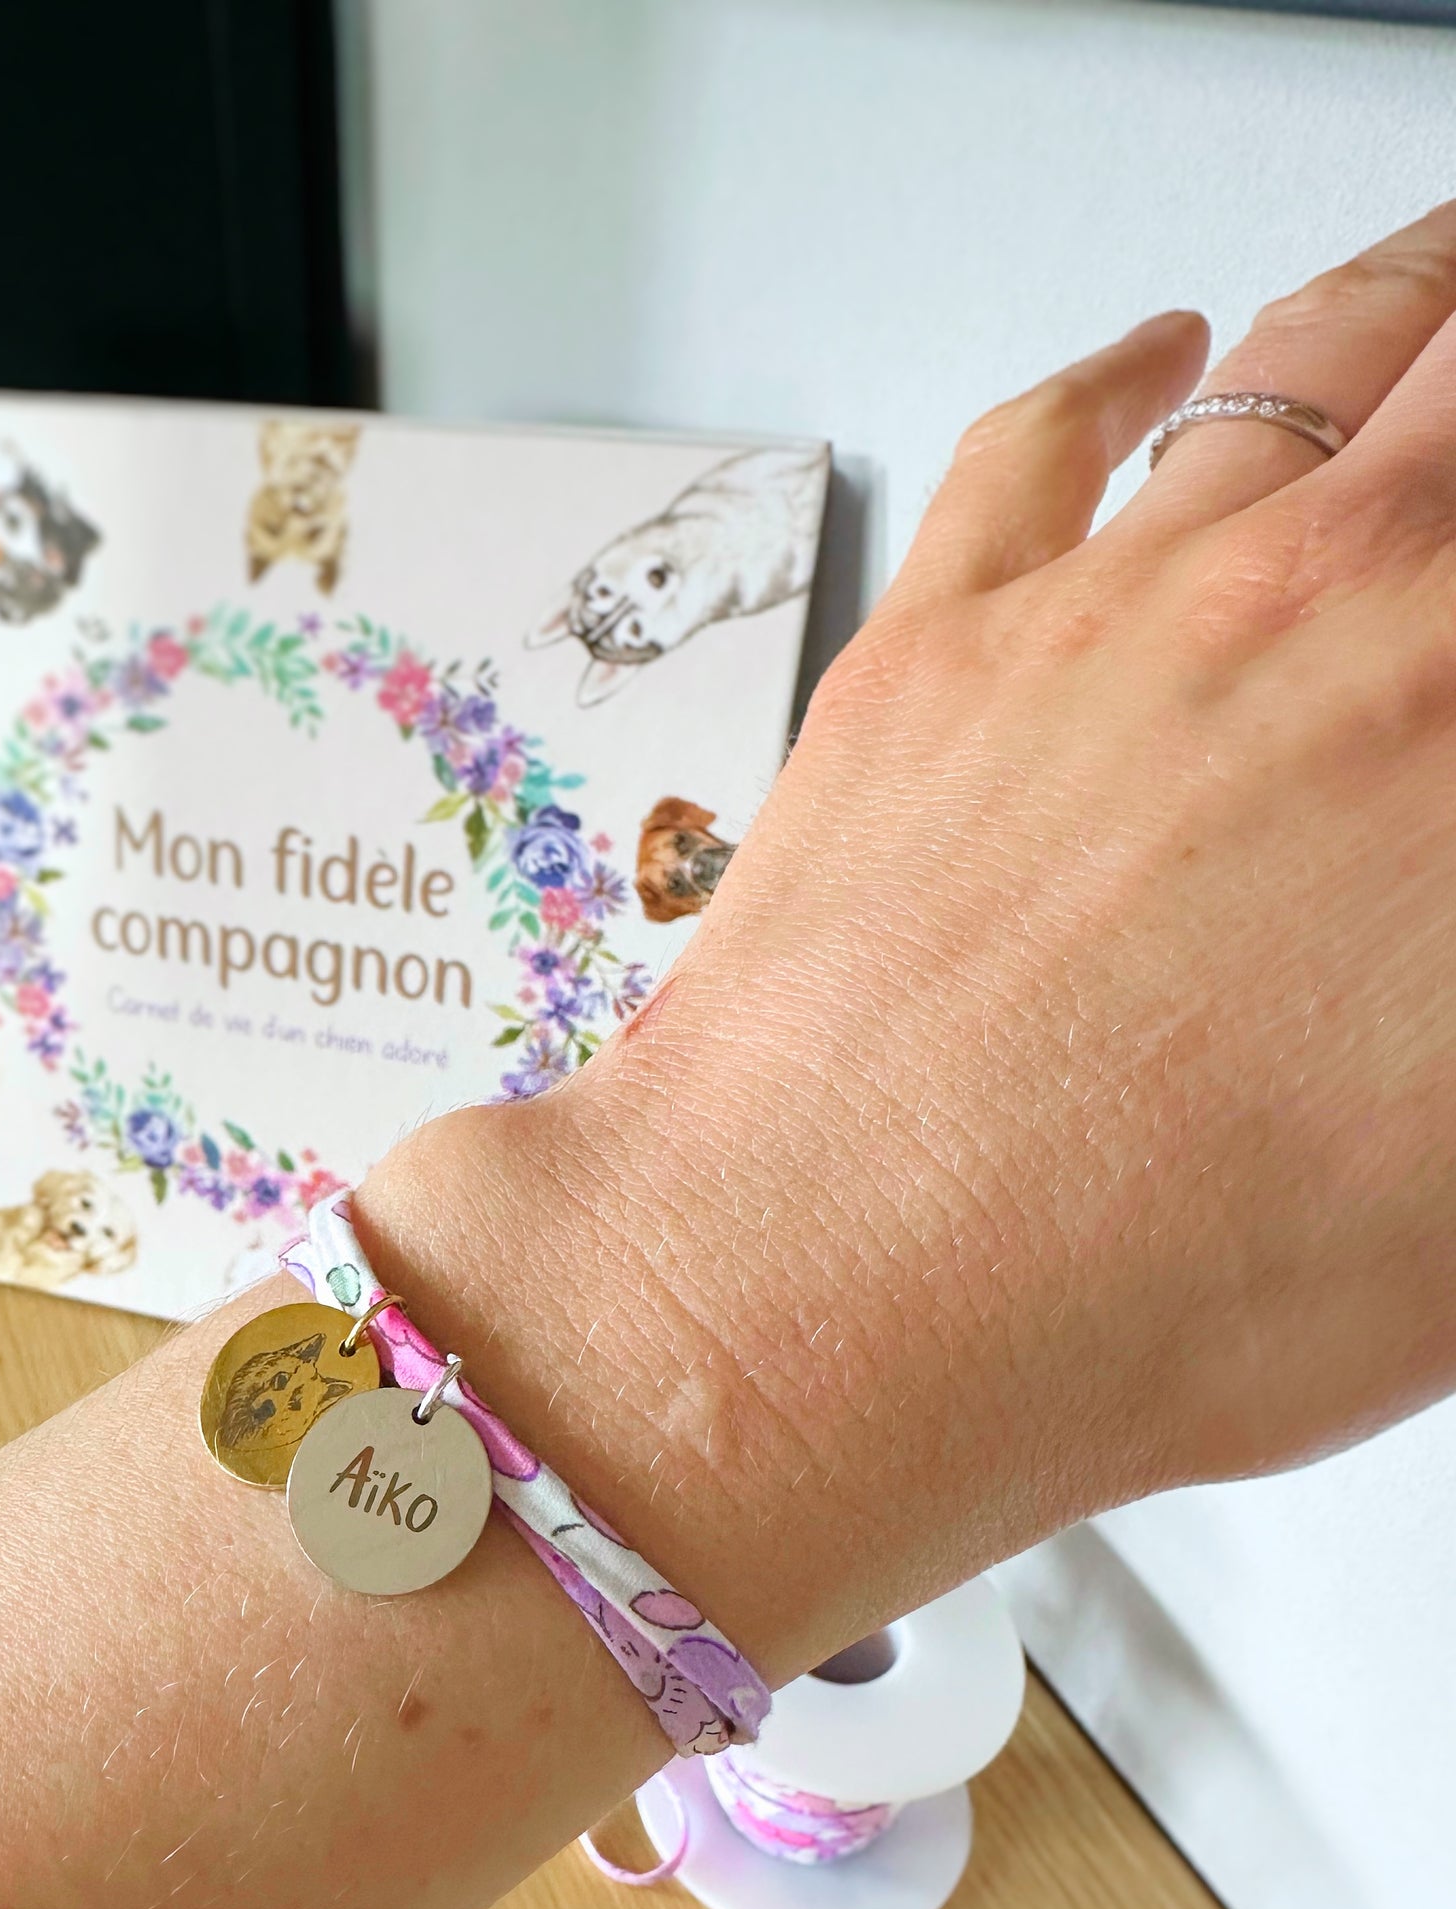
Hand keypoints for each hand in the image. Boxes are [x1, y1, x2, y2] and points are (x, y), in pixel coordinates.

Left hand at [364, 201, 1455, 1666]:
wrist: (834, 1292)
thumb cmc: (1136, 1280)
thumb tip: (1435, 889)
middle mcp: (1323, 607)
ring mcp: (1115, 604)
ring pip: (1296, 365)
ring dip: (1392, 311)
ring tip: (1435, 295)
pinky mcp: (941, 637)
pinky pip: (1046, 436)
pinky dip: (1119, 371)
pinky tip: (1156, 350)